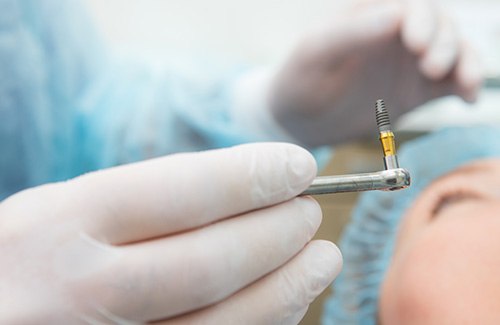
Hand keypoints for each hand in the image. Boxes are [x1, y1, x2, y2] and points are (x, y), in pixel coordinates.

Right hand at [0, 143, 341, 323]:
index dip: (250, 177)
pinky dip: (262, 324)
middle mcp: (72, 294)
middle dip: (277, 234)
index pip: (178, 193)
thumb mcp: (60, 212)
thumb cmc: (28, 258)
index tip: (298, 166)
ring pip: (222, 324)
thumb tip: (246, 188)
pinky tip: (284, 301)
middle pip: (208, 264)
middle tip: (310, 213)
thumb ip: (142, 204)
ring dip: (288, 289)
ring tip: (321, 258)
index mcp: (54, 228)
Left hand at [270, 0, 482, 145]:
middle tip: (431, 68)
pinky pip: (451, 83)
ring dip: (466, 63)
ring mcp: (409, 62)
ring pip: (453, 51)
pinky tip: (467, 99)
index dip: (421, 20)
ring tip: (464, 84)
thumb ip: (352, 33)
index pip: (408, 5)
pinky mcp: (417, 90)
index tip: (416, 44)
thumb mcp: (316, 53)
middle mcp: (396, 33)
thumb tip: (396, 14)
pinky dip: (465, 87)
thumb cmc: (299, 79)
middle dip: (444, 42)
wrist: (299, 122)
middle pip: (439, 24)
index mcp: (370, 13)